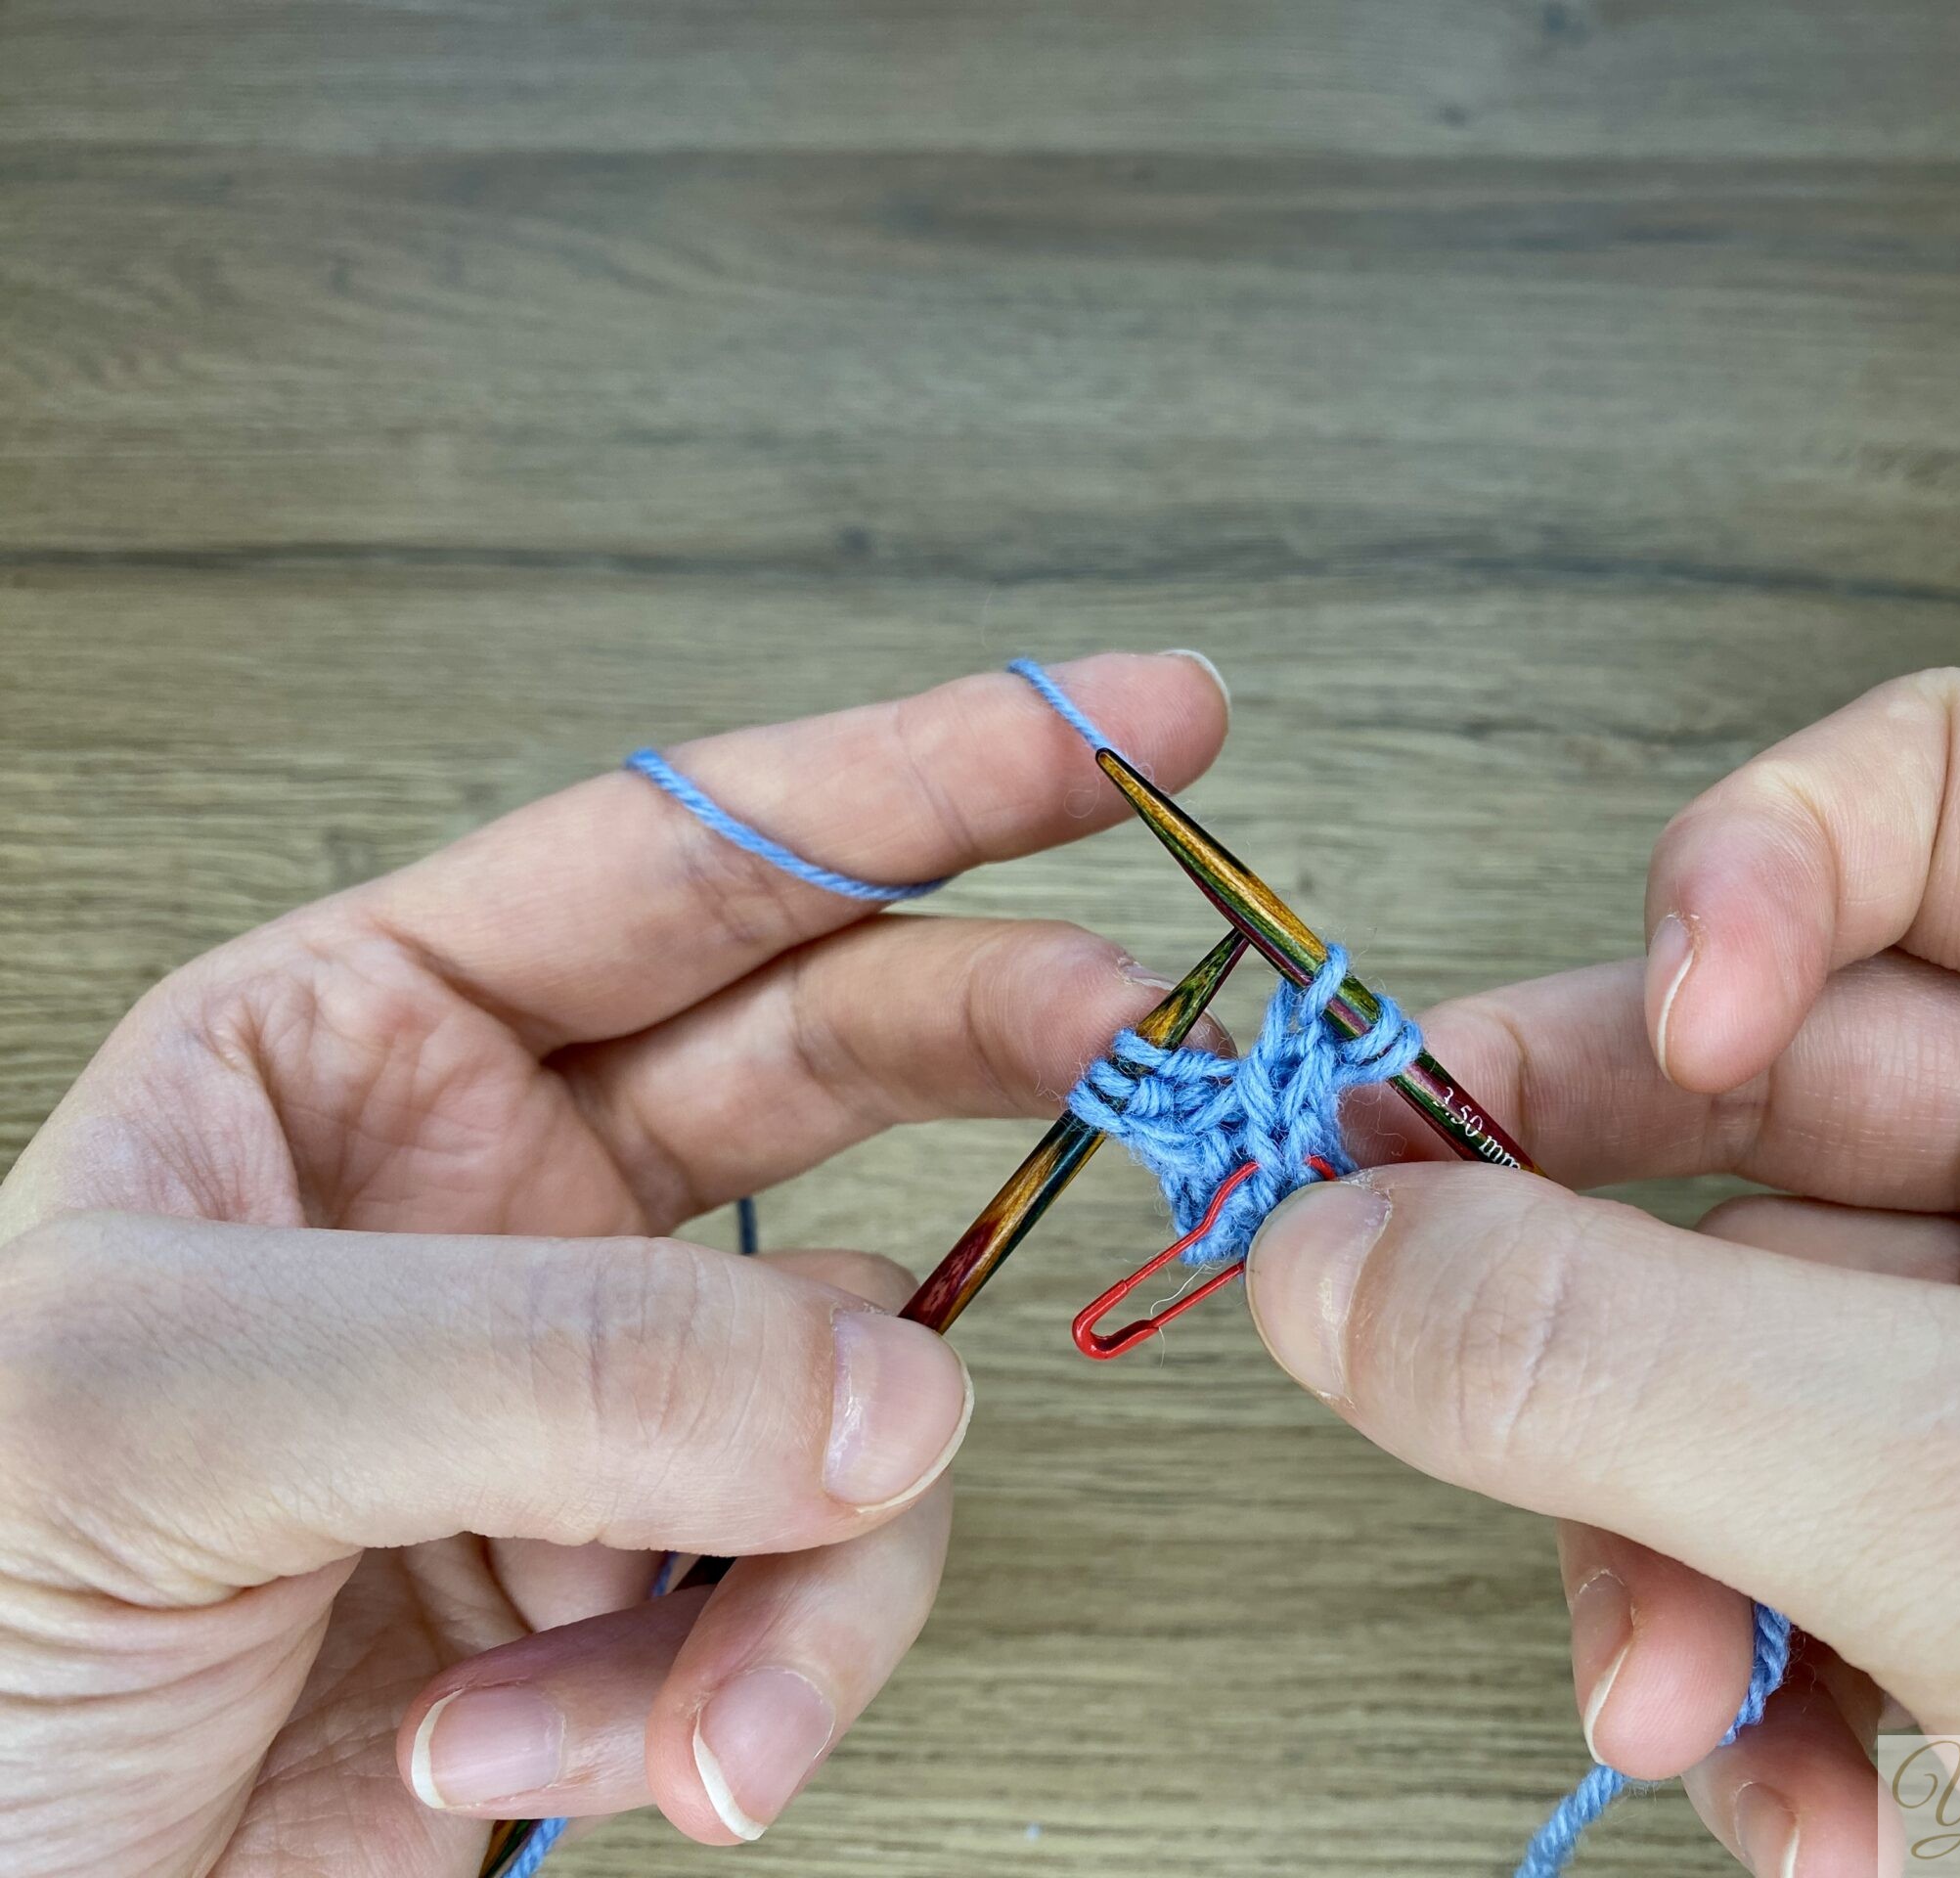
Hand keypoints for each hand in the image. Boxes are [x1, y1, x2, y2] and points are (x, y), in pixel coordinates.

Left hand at [0, 653, 1228, 1876]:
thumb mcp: (154, 1416)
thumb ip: (528, 1359)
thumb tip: (875, 1382)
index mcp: (346, 1058)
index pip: (672, 864)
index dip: (911, 779)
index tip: (1116, 726)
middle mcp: (499, 1206)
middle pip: (829, 1053)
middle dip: (993, 1042)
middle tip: (1137, 1035)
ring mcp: (597, 1404)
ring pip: (868, 1384)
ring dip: (821, 1538)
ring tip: (705, 1678)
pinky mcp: (654, 1594)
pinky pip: (825, 1587)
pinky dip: (759, 1691)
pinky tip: (620, 1758)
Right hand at [1245, 670, 1959, 1876]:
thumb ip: (1638, 1362)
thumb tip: (1339, 1261)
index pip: (1952, 793)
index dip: (1758, 879)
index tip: (1660, 1035)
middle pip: (1769, 1088)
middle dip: (1596, 1257)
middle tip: (1412, 1297)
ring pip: (1731, 1340)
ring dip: (1652, 1532)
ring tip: (1676, 1691)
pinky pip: (1773, 1517)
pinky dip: (1735, 1653)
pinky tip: (1787, 1779)